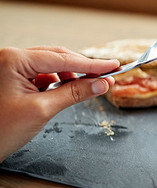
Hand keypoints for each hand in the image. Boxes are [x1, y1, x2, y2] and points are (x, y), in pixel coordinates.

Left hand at [0, 46, 119, 161]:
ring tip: (86, 88)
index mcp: (13, 60)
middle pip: (57, 57)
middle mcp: (10, 58)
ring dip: (69, 77)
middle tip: (107, 76)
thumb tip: (100, 84)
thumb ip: (74, 93)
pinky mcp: (11, 78)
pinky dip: (57, 83)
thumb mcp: (42, 109)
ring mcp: (10, 68)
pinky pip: (41, 75)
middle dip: (82, 68)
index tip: (113, 66)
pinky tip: (65, 92)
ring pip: (50, 66)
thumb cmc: (0, 130)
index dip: (92, 64)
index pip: (62, 59)